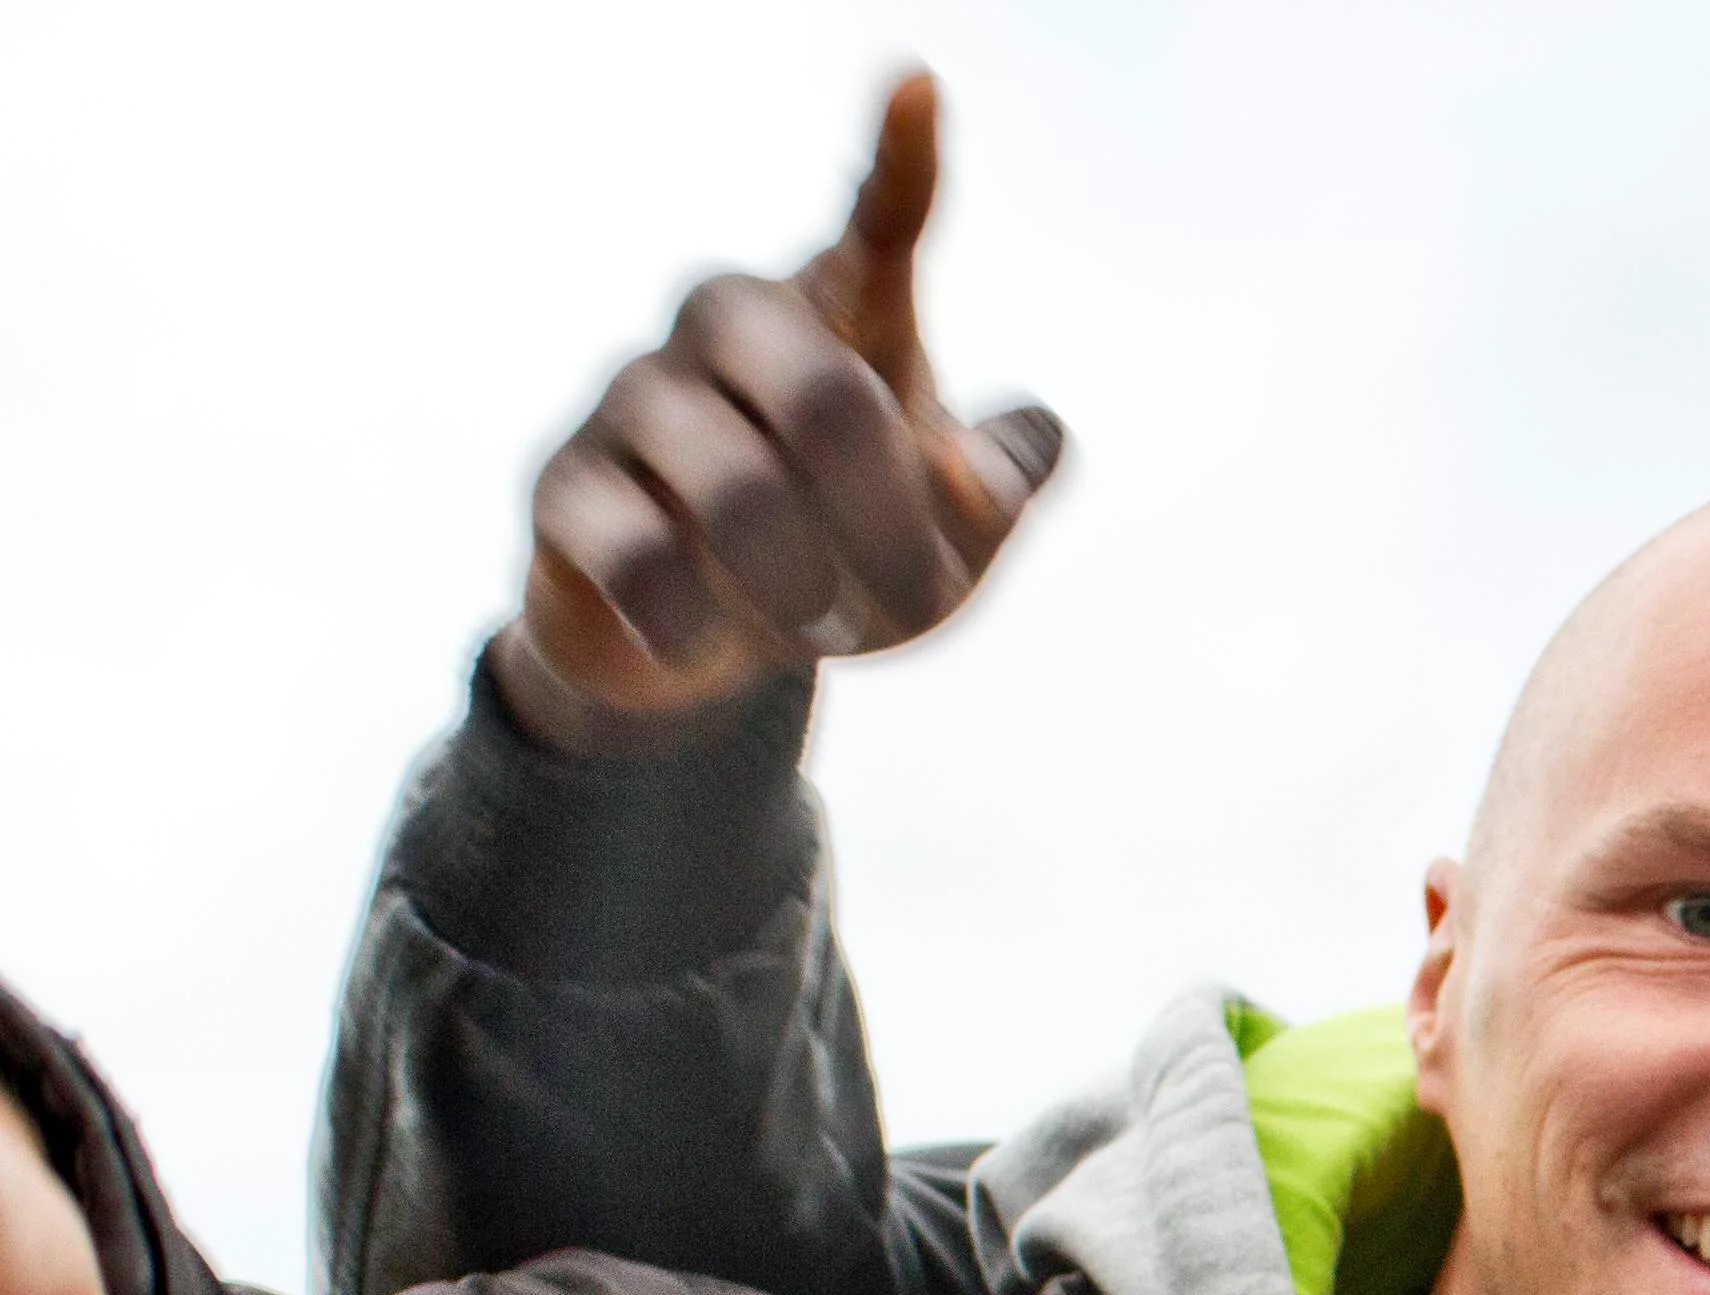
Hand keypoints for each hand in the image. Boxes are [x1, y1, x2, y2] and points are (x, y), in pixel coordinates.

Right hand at [494, 71, 1067, 752]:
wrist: (701, 655)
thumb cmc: (844, 564)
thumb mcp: (948, 546)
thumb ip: (997, 490)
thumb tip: (1005, 451)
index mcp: (835, 321)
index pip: (878, 229)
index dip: (903, 163)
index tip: (922, 85)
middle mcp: (729, 329)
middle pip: (828, 401)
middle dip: (887, 528)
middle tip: (907, 599)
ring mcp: (636, 397)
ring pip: (738, 489)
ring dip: (802, 589)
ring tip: (809, 626)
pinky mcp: (565, 485)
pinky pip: (639, 553)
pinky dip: (695, 620)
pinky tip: (702, 640)